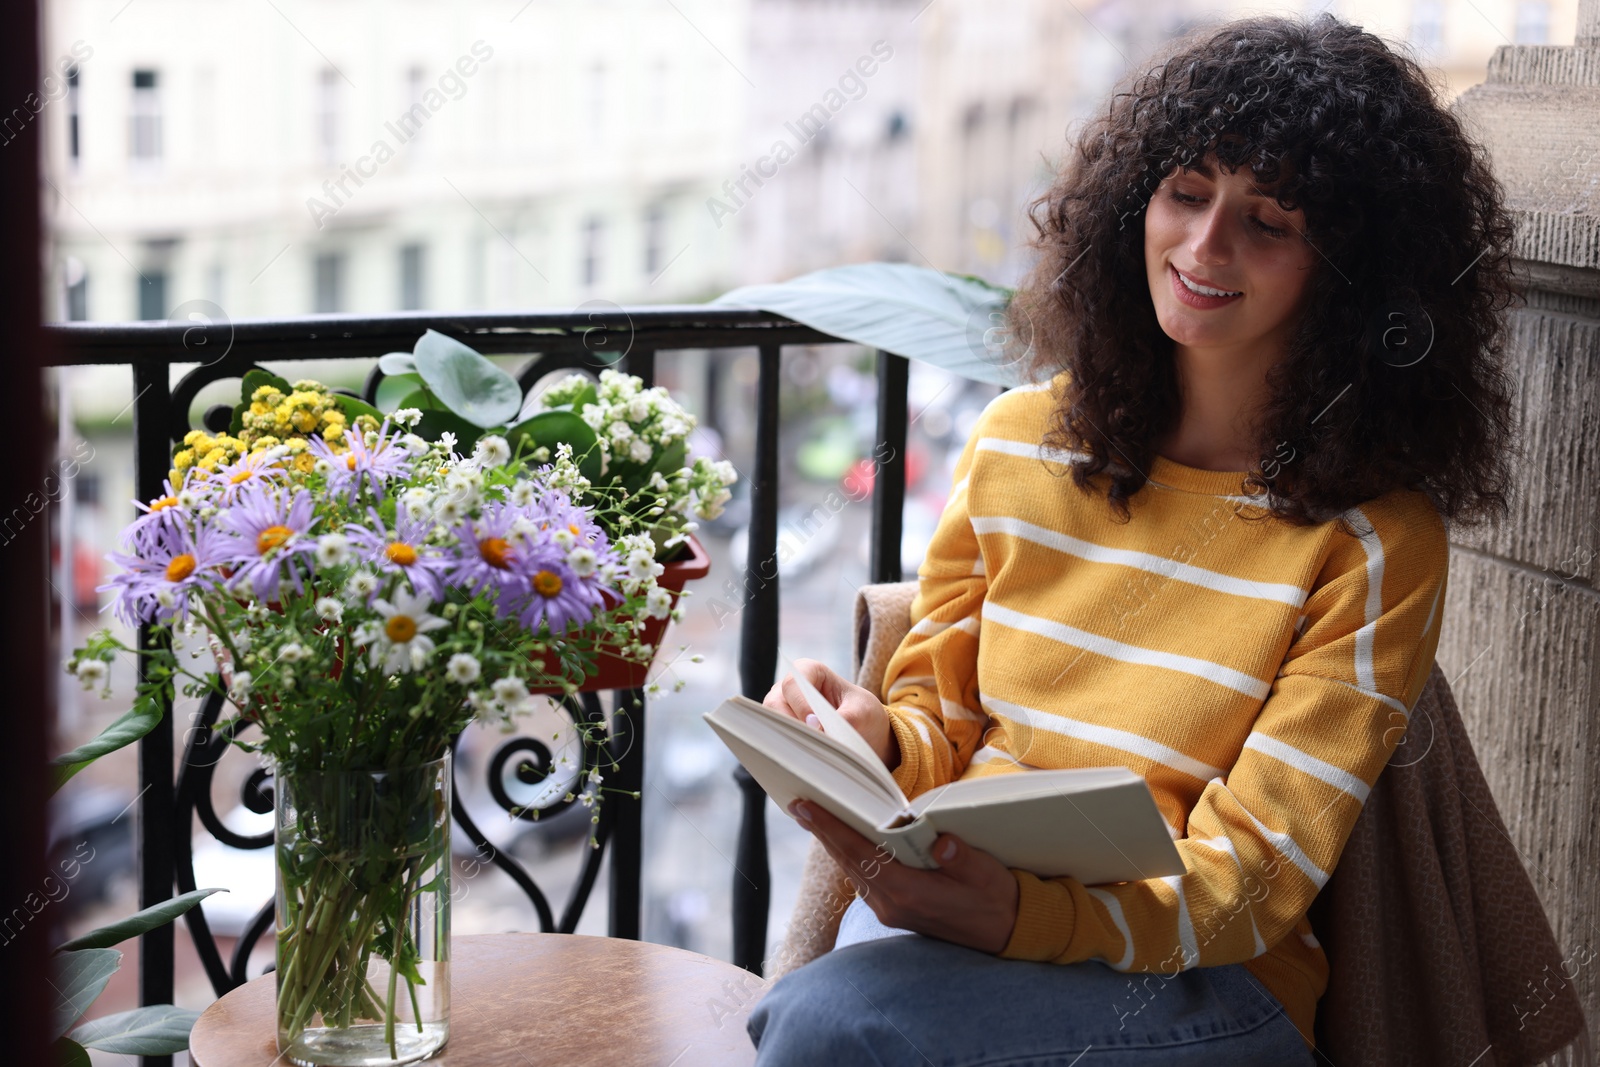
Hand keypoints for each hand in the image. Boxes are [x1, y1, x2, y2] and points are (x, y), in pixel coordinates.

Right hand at [763, 658, 899, 769]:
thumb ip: (845, 718)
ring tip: (808, 757)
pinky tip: (803, 764)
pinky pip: (774, 741)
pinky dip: (787, 752)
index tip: (816, 726)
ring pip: (770, 725)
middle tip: (810, 745)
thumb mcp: (864, 713)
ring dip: (788, 741)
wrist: (865, 733)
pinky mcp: (780, 731)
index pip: (793, 683)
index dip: (801, 704)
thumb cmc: (863, 714)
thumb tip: (823, 732)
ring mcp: (781, 710)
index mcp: (809, 672)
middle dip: (792, 727)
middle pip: (774, 705)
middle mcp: (788, 689)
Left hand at [789, 798, 1019, 954]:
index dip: (831, 828)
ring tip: (813, 816)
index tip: (806, 807)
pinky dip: (849, 855)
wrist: (1006, 934)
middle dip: (822, 831)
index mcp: (909, 892)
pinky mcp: (895, 910)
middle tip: (798, 804)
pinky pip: (863, 878)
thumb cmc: (996, 899)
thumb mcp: (985, 874)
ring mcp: (890, 910)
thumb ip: (961, 858)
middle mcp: (892, 904)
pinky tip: (843, 840)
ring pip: (853, 870)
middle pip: (848, 860)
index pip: (860, 853)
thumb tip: (942, 841)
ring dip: (833, 843)